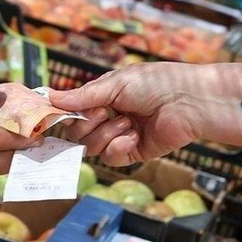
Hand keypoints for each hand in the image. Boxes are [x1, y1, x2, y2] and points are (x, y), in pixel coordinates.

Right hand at [50, 64, 203, 165]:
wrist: (188, 102)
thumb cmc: (157, 83)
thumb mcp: (116, 84)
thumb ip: (84, 96)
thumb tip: (52, 97)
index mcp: (105, 96)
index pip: (74, 110)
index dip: (66, 114)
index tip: (61, 114)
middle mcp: (110, 116)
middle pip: (78, 133)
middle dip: (88, 124)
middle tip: (105, 113)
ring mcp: (121, 135)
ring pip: (92, 147)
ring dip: (107, 134)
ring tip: (128, 122)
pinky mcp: (134, 152)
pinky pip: (112, 158)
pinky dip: (119, 148)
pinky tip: (134, 136)